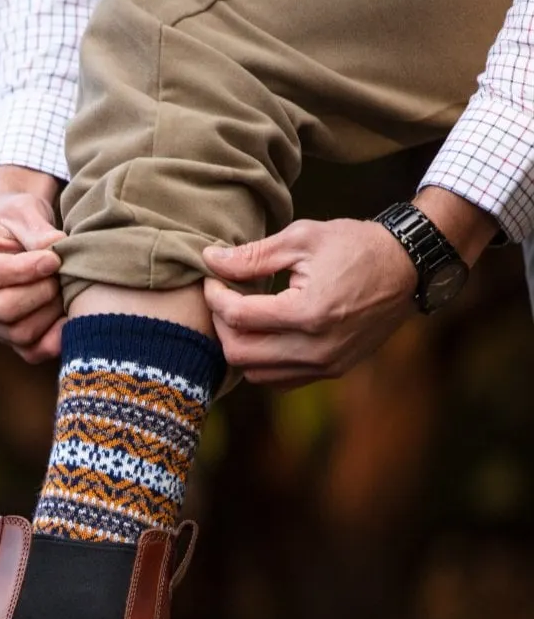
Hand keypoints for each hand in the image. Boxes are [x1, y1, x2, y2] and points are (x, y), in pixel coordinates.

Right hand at [0, 175, 65, 363]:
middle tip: (61, 275)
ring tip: (64, 288)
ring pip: (18, 332)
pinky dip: (55, 338)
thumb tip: (56, 252)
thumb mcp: (23, 211)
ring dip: (50, 312)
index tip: (55, 259)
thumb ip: (37, 230)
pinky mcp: (3, 336)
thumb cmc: (14, 217)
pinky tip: (69, 316)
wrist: (11, 232)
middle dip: (41, 292)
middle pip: (3, 308)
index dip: (28, 270)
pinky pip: (30, 351)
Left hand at [201, 218, 417, 388]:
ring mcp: (326, 365)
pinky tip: (263, 332)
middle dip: (221, 325)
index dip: (216, 297)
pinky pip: (279, 380)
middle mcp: (317, 348)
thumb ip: (252, 255)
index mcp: (309, 312)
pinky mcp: (332, 371)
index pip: (239, 317)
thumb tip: (210, 259)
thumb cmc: (355, 246)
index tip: (213, 278)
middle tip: (222, 297)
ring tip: (242, 314)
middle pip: (240, 353)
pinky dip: (262, 361)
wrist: (407, 267)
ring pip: (255, 373)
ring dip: (239, 345)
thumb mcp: (302, 238)